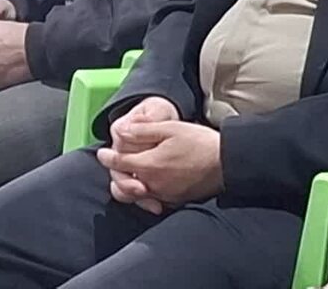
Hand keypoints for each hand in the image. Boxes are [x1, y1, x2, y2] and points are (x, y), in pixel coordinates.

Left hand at [98, 119, 221, 212]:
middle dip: (116, 174)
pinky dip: (145, 193)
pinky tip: (147, 183)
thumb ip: (142, 131)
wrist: (226, 161)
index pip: (120, 163)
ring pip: (137, 194)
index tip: (101, 153)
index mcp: (150, 165)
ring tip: (128, 173)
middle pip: (124, 184)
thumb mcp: (169, 128)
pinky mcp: (176, 200)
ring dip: (129, 184)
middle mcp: (155, 184)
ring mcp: (166, 195)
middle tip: (113, 163)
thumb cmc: (198, 142)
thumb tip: (121, 132)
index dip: (108, 157)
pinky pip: (153, 200)